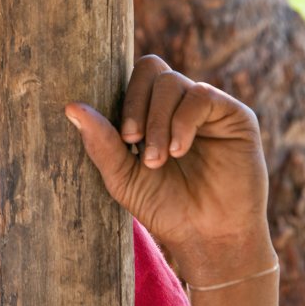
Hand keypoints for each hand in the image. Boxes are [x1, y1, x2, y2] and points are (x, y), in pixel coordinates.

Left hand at [65, 55, 273, 282]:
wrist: (208, 237)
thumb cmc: (165, 208)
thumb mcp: (123, 176)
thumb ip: (101, 141)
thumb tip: (70, 106)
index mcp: (152, 111)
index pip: (134, 78)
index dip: (125, 100)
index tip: (125, 139)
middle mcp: (179, 103)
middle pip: (151, 68)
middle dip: (137, 105)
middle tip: (135, 143)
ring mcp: (206, 107)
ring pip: (172, 82)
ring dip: (159, 120)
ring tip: (159, 159)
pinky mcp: (234, 115)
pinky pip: (201, 95)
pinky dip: (183, 121)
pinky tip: (179, 150)